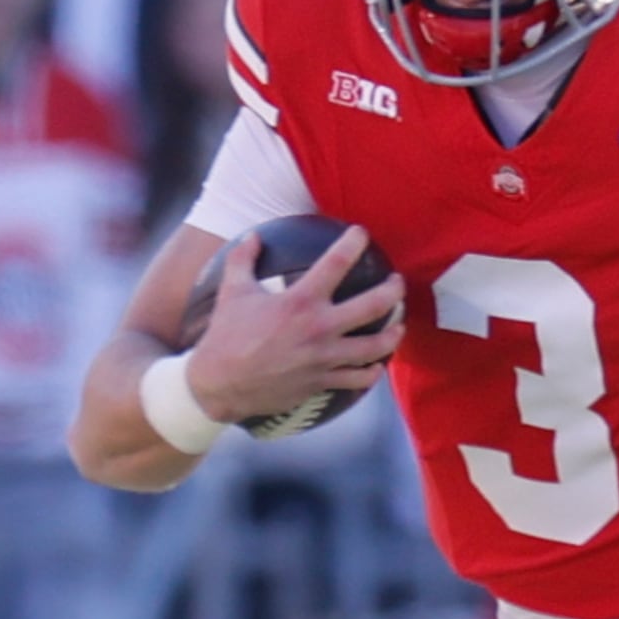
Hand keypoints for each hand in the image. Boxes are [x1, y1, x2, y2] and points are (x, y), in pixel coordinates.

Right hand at [183, 225, 405, 425]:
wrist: (219, 385)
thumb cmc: (225, 336)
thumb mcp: (232, 291)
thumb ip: (243, 259)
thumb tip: (253, 235)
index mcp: (300, 302)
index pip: (336, 263)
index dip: (353, 243)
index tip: (362, 233)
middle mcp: (319, 328)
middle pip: (373, 306)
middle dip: (393, 291)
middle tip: (398, 282)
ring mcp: (325, 358)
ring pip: (376, 347)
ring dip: (393, 334)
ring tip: (399, 325)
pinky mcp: (323, 382)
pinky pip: (359, 379)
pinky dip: (372, 372)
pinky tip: (377, 366)